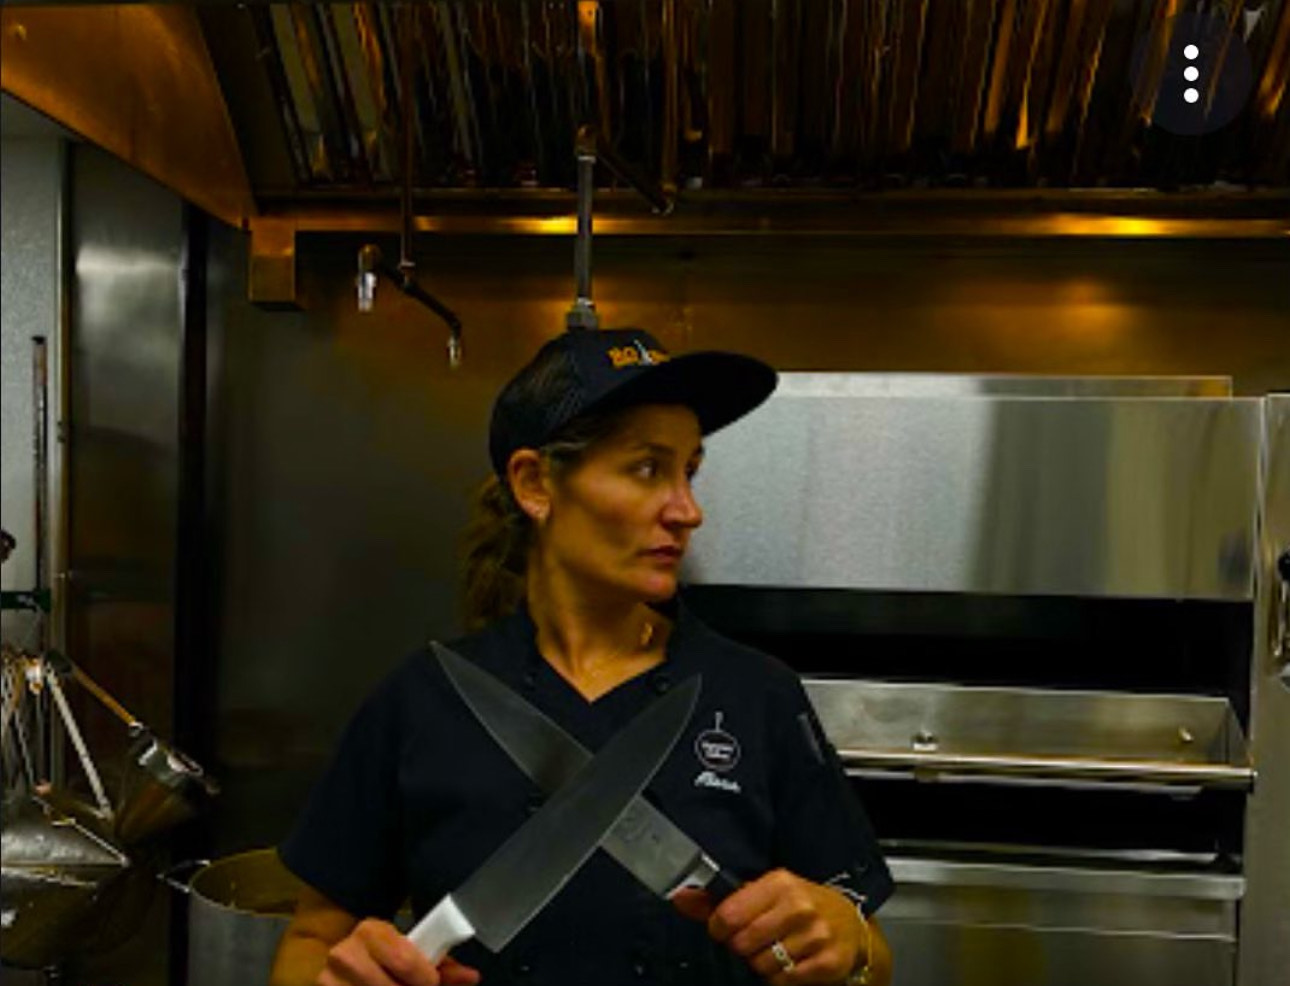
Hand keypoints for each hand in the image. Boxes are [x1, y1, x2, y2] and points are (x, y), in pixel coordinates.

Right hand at [317, 919, 480, 985]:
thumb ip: (442, 966)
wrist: (343, 961)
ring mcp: (328, 980)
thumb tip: (472, 977)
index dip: (425, 979)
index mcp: (370, 931)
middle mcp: (343, 954)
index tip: (432, 983)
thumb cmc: (385, 958)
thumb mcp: (410, 954)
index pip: (404, 961)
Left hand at [673, 869, 864, 984]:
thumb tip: (680, 898)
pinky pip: (783, 982)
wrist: (851, 925)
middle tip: (754, 942)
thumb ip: (721, 899)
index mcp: (780, 883)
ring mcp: (816, 936)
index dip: (720, 928)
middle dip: (742, 948)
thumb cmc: (800, 906)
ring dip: (762, 964)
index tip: (726, 929)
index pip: (728, 915)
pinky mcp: (828, 963)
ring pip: (761, 966)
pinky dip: (780, 979)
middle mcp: (799, 906)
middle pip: (742, 944)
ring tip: (776, 950)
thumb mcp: (764, 893)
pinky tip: (790, 963)